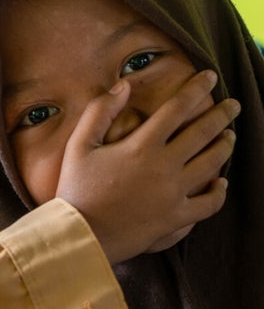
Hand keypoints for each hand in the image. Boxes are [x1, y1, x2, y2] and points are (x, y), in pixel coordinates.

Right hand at [55, 70, 238, 264]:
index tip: (210, 75)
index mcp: (142, 146)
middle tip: (233, 104)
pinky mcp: (176, 217)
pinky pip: (209, 203)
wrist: (81, 233)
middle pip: (203, 133)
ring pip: (212, 164)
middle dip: (222, 114)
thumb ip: (100, 111)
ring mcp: (174, 193)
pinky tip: (221, 182)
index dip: (196, 88)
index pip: (177, 109)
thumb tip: (123, 86)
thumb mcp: (78, 145)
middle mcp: (164, 166)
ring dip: (225, 146)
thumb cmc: (76, 188)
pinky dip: (219, 191)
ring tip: (230, 136)